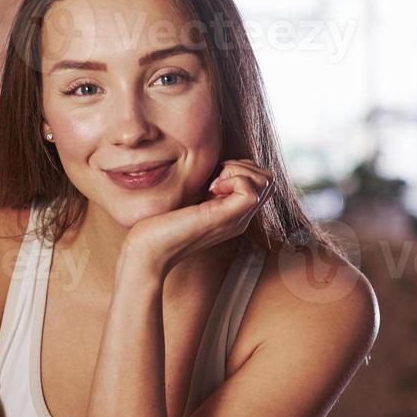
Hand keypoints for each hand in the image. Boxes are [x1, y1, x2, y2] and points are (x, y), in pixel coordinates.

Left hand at [121, 159, 273, 277]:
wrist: (148, 252)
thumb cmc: (160, 226)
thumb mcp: (190, 198)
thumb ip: (206, 185)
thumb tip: (216, 164)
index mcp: (234, 213)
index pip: (260, 180)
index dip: (239, 168)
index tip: (212, 176)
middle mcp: (240, 218)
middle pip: (268, 179)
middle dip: (242, 166)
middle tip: (214, 179)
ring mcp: (236, 220)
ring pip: (266, 181)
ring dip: (238, 171)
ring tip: (213, 184)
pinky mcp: (226, 218)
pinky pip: (250, 190)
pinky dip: (232, 180)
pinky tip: (211, 190)